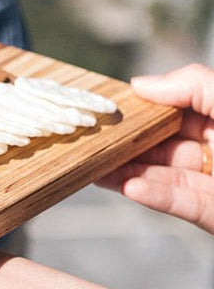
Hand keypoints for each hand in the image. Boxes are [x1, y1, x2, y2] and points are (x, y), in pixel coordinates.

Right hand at [96, 63, 213, 234]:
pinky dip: (153, 196)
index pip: (175, 113)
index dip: (141, 111)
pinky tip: (129, 187)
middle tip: (88, 141)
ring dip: (128, 173)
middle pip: (162, 147)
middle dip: (125, 145)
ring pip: (163, 177)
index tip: (106, 109)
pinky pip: (179, 204)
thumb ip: (192, 84)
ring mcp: (213, 184)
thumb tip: (141, 85)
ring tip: (94, 167)